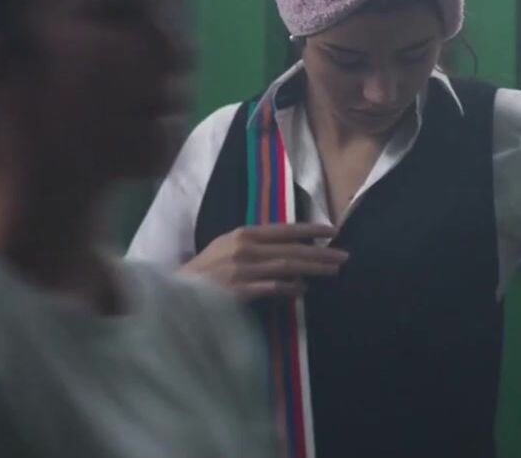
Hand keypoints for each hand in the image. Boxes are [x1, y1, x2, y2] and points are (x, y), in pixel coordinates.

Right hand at [182, 223, 347, 298]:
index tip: (332, 231)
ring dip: (312, 269)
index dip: (309, 229)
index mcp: (243, 234)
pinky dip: (289, 289)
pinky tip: (304, 291)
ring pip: (286, 267)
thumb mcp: (227, 248)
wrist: (176, 291)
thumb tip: (285, 252)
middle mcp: (245, 248)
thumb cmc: (203, 271)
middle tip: (344, 257)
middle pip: (291, 249)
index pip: (283, 229)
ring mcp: (242, 269)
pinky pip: (271, 287)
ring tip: (332, 272)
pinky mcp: (239, 290)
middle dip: (320, 252)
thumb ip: (254, 247)